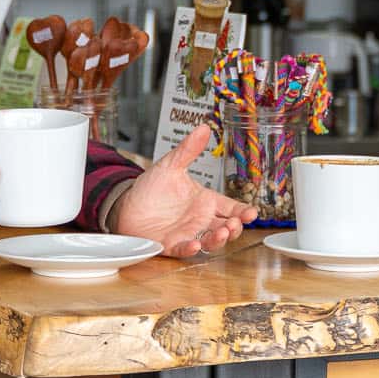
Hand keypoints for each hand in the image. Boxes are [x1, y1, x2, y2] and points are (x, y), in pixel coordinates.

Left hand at [108, 124, 252, 256]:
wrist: (126, 204)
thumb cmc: (151, 188)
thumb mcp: (171, 165)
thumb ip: (188, 150)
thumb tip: (204, 128)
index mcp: (205, 201)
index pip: (231, 208)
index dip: (243, 212)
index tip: (252, 213)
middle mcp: (200, 220)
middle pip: (226, 227)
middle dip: (234, 228)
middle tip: (235, 223)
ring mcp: (188, 233)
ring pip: (210, 241)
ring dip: (219, 239)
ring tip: (222, 232)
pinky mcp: (171, 244)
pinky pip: (184, 249)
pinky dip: (191, 249)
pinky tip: (196, 244)